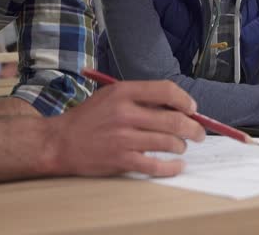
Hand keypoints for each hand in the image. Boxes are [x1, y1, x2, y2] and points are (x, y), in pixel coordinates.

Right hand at [42, 80, 205, 177]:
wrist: (59, 142)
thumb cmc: (88, 118)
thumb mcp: (110, 96)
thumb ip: (139, 97)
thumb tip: (176, 105)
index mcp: (123, 92)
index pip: (166, 91)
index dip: (186, 101)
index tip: (193, 109)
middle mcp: (125, 113)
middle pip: (174, 120)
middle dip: (194, 128)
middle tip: (199, 133)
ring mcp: (123, 138)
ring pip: (169, 142)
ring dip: (182, 146)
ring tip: (181, 146)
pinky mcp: (121, 160)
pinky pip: (155, 165)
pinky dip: (171, 167)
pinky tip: (176, 165)